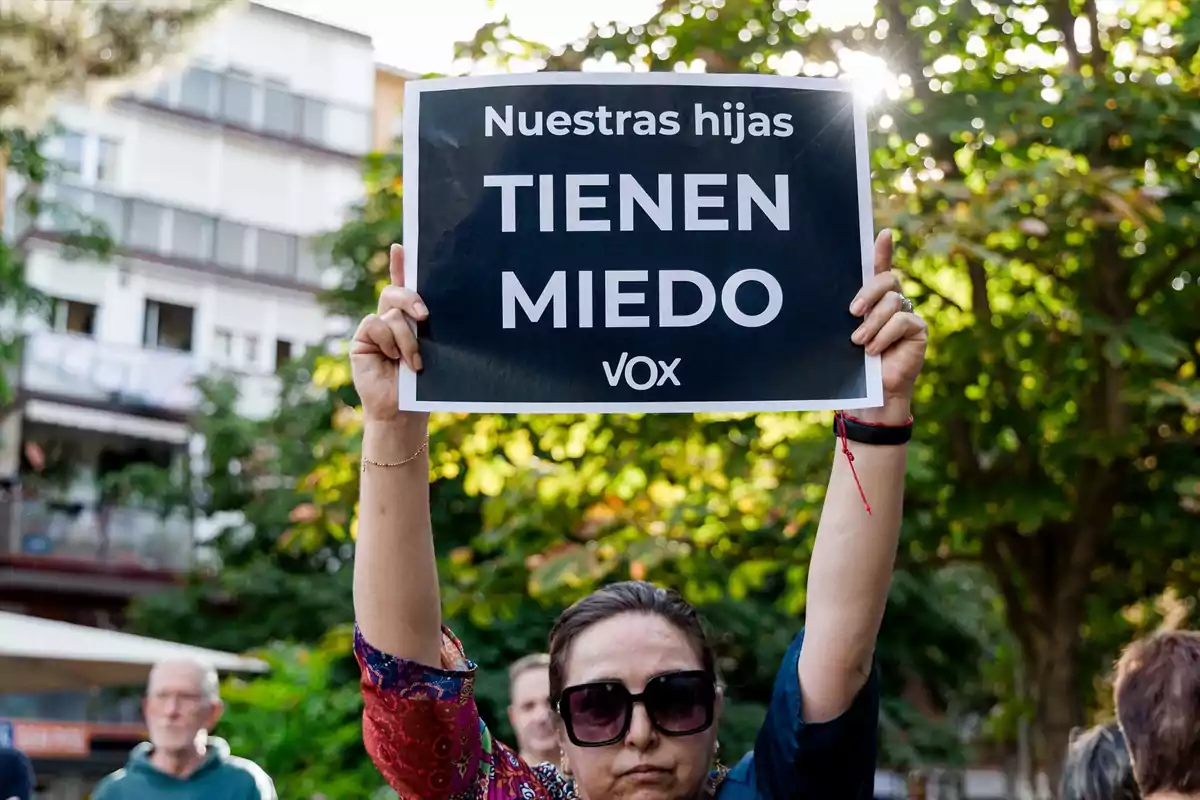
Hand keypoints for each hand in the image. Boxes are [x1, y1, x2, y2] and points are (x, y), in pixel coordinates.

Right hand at [350, 244, 429, 424]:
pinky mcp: (361, 340)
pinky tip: (394, 359)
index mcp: (411, 319)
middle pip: (396, 291)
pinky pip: (375, 324)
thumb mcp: (433, 350)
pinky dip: (389, 341)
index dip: (401, 264)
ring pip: (391, 313)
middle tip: (425, 316)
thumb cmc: (423, 384)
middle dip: (411, 297)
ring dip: (407, 338)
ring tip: (415, 362)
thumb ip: (426, 328)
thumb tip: (431, 310)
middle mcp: (391, 319)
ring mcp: (375, 329)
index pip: (405, 285)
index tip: (402, 246)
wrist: (403, 411)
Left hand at [846, 231, 928, 422]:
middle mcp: (893, 301)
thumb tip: (841, 302)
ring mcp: (907, 314)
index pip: (879, 267)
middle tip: (853, 312)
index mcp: (873, 298)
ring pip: (893, 301)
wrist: (871, 394)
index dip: (883, 249)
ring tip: (859, 342)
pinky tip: (874, 350)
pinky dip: (884, 335)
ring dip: (872, 323)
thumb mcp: (845, 332)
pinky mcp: (918, 329)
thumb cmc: (853, 363)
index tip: (883, 233)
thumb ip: (850, 313)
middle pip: (887, 279)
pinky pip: (902, 320)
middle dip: (868, 292)